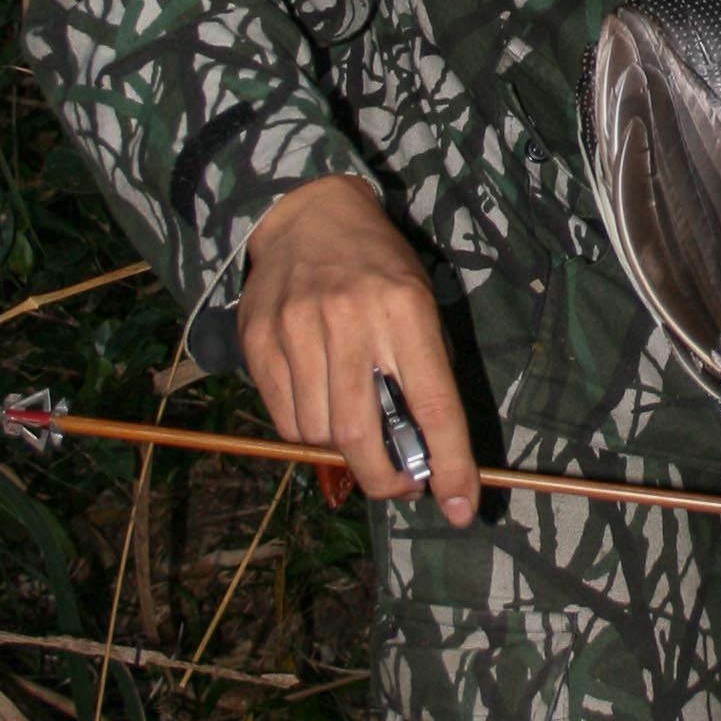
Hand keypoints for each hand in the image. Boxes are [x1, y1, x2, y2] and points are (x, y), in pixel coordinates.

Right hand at [238, 175, 480, 525]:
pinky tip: (323, 409)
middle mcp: (351, 320)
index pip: (433, 405)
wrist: (308, 213)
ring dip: (344, 454)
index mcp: (406, 310)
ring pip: (318, 434)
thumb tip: (427, 455)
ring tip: (359, 433)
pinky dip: (308, 433)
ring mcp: (298, 330)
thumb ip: (423, 373)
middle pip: (361, 436)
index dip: (450, 465)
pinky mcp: (259, 340)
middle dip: (385, 481)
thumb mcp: (418, 304)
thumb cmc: (378, 266)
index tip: (460, 507)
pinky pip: (285, 418)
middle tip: (400, 486)